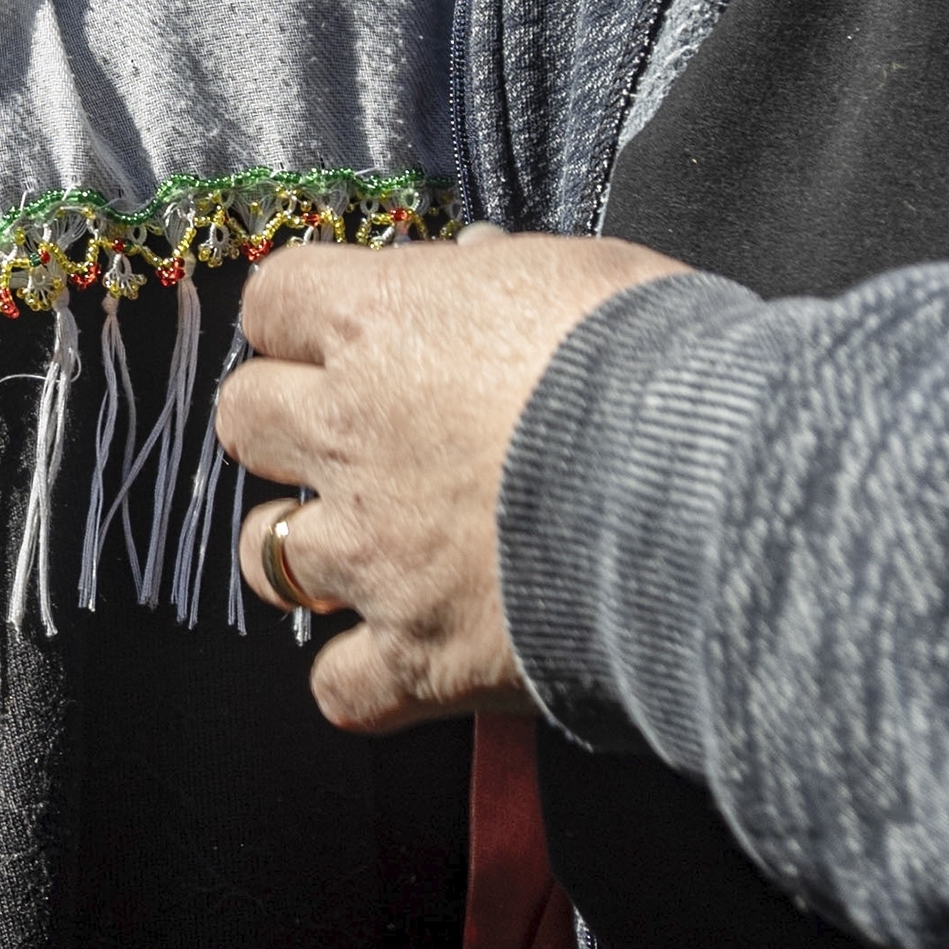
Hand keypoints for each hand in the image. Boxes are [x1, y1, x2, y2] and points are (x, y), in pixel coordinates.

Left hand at [218, 227, 690, 734]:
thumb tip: (474, 261)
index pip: (276, 299)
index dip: (305, 319)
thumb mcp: (589, 274)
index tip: (346, 332)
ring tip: (374, 551)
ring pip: (268, 553)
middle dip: (286, 427)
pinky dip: (365, 680)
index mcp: (384, 324)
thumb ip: (508, 271)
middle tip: (353, 438)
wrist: (703, 489)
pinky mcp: (417, 653)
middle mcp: (351, 436)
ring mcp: (372, 552)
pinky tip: (407, 662)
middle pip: (245, 419)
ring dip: (309, 550)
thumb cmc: (660, 366)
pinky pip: (341, 687)